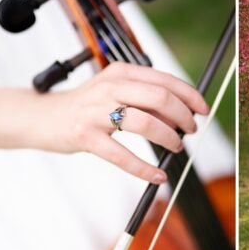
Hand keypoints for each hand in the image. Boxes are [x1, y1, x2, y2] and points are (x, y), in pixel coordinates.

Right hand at [39, 62, 208, 183]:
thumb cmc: (89, 108)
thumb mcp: (116, 93)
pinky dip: (145, 169)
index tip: (204, 110)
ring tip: (175, 147)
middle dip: (184, 117)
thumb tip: (183, 117)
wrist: (44, 117)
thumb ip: (146, 100)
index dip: (190, 96)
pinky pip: (123, 155)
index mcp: (120, 73)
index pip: (164, 80)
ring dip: (169, 139)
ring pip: (146, 123)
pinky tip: (158, 176)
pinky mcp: (86, 136)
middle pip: (160, 98)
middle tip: (190, 130)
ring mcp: (96, 111)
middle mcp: (109, 88)